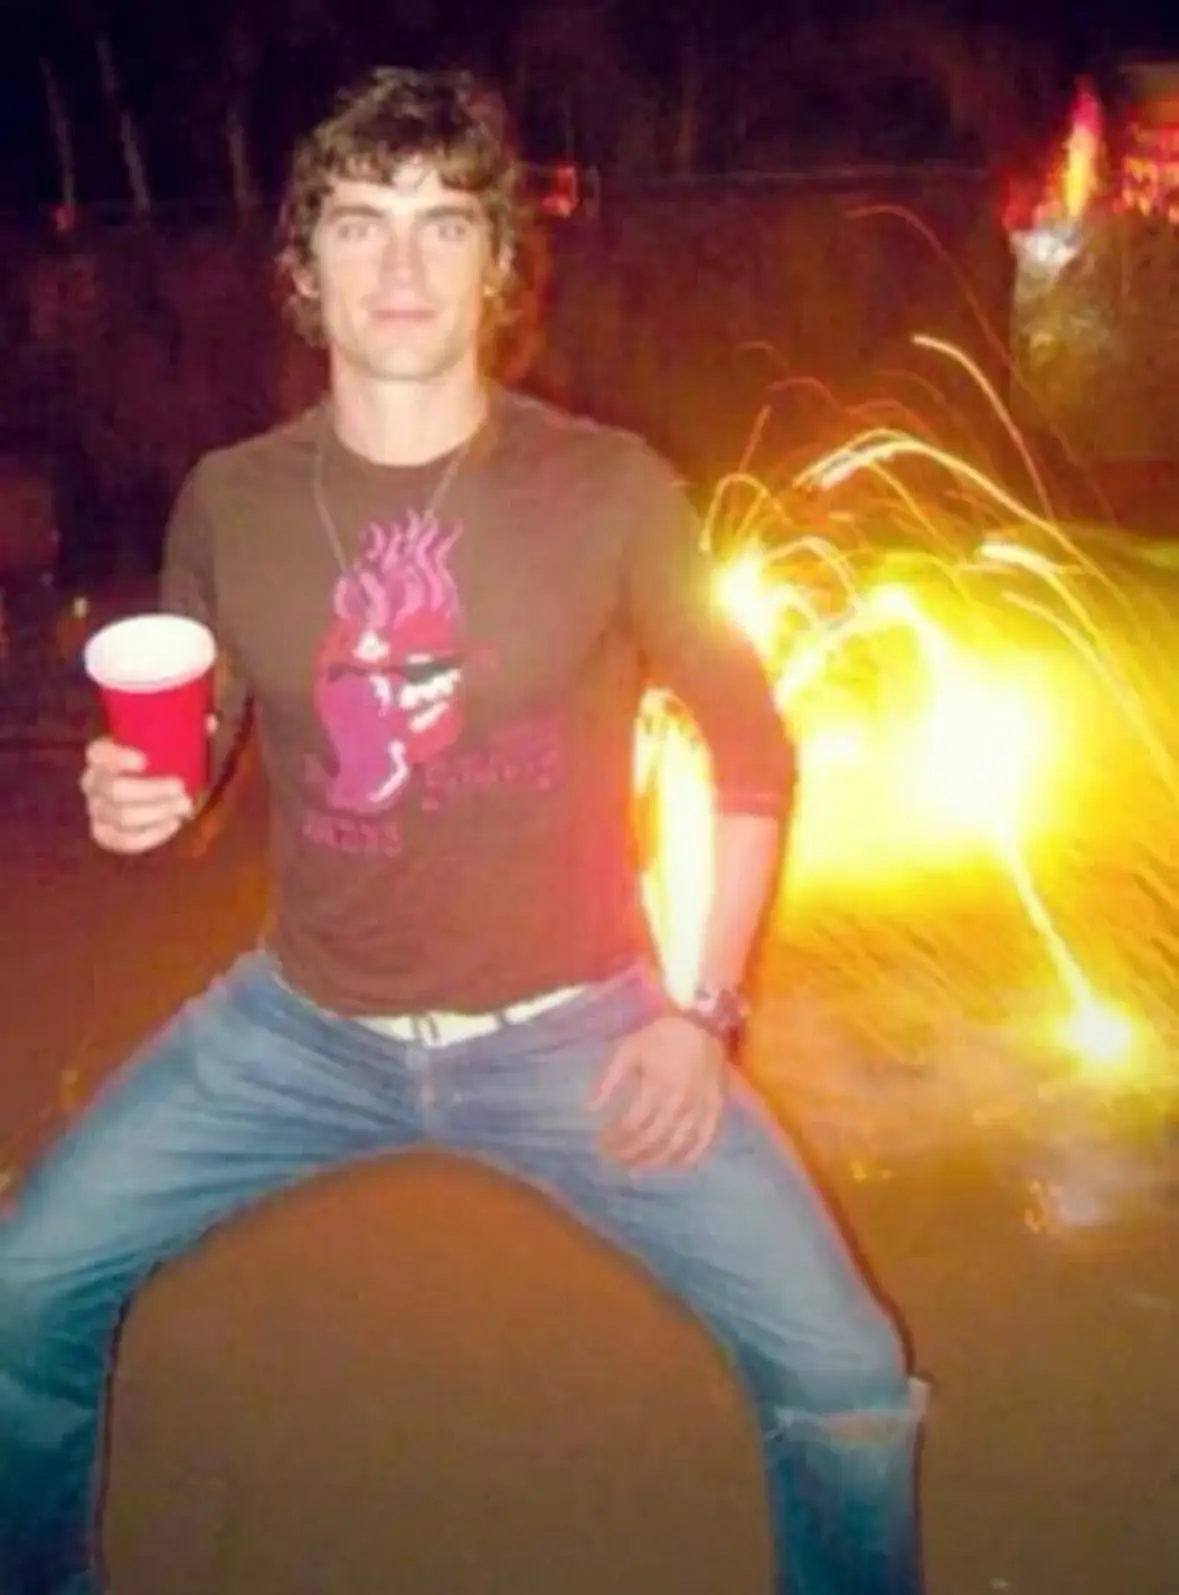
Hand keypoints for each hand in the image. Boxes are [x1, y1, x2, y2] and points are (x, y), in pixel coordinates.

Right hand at [81, 738, 192, 853]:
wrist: (143, 786)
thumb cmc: (157, 757)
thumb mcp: (168, 740)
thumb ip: (187, 728)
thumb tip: (210, 722)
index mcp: (100, 754)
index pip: (98, 754)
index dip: (117, 758)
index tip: (145, 760)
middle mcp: (92, 782)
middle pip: (114, 790)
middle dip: (150, 791)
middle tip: (181, 788)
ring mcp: (96, 810)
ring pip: (121, 817)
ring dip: (156, 813)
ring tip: (185, 805)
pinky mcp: (104, 833)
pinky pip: (122, 841)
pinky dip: (150, 835)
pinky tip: (173, 823)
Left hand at [591, 1014, 727, 1170]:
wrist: (700, 1023)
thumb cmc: (659, 1036)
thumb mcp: (628, 1050)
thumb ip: (608, 1080)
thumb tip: (590, 1109)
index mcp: (656, 1085)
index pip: (632, 1124)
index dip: (614, 1138)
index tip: (601, 1143)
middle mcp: (679, 1101)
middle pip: (652, 1139)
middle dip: (629, 1153)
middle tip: (614, 1159)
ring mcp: (700, 1107)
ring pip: (677, 1145)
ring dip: (654, 1162)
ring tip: (637, 1169)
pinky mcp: (716, 1108)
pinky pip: (705, 1140)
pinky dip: (690, 1157)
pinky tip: (675, 1166)